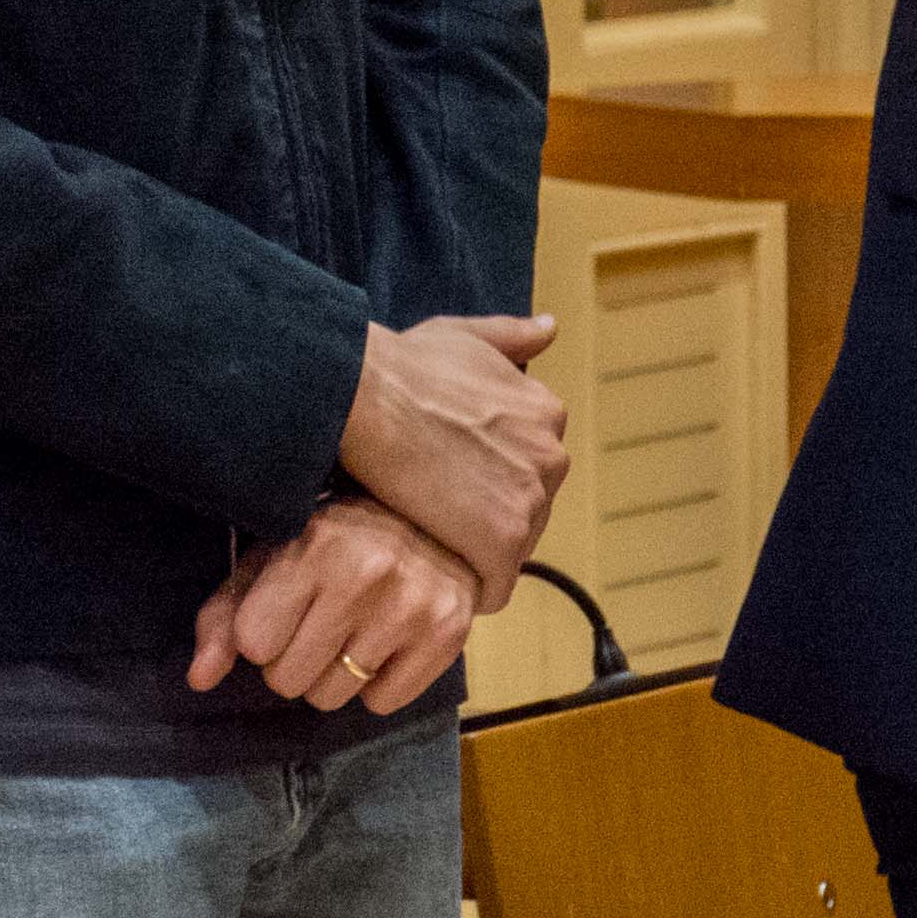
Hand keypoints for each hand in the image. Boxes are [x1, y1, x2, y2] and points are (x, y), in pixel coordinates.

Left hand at [187, 496, 481, 714]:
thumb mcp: (272, 559)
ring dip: (333, 677)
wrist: (439, 520)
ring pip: (332, 698)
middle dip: (294, 661)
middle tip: (319, 626)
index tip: (283, 612)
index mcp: (314, 548)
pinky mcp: (448, 634)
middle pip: (288, 680)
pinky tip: (388, 645)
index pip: (253, 643)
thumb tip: (199, 679)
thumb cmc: (338, 541)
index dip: (261, 636)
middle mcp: (365, 575)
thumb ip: (225, 615)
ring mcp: (411, 607)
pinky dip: (379, 684)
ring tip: (352, 635)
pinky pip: (382, 703)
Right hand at [343, 314, 564, 604]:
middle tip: (434, 522)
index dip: (489, 484)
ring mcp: (532, 498)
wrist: (364, 398)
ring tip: (431, 549)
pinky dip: (471, 590)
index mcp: (546, 412)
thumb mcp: (464, 336)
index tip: (450, 489)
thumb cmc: (401, 367)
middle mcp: (552, 455)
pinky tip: (439, 582)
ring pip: (512, 550)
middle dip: (488, 522)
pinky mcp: (504, 539)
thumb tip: (550, 327)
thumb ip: (511, 337)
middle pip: (527, 511)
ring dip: (476, 555)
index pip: (531, 470)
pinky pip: (496, 585)